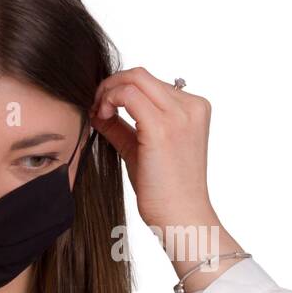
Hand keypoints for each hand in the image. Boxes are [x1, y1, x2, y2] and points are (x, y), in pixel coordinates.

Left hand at [90, 67, 215, 228]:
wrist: (182, 217)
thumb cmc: (167, 189)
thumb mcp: (144, 148)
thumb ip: (123, 126)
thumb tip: (98, 110)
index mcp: (195, 108)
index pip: (151, 82)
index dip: (122, 89)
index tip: (104, 107)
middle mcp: (191, 107)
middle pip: (141, 74)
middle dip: (112, 84)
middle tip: (97, 106)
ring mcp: (179, 116)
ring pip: (134, 79)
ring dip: (109, 91)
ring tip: (100, 113)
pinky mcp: (162, 128)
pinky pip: (128, 95)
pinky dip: (109, 100)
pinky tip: (102, 116)